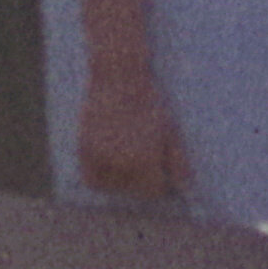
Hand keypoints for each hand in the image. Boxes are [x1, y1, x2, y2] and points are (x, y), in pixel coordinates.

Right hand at [77, 60, 187, 200]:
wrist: (118, 77)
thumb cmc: (149, 102)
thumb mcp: (171, 131)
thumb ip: (178, 162)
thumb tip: (184, 187)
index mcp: (143, 160)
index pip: (153, 191)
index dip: (162, 185)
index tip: (165, 176)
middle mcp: (118, 163)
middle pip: (133, 191)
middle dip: (143, 183)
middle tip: (149, 167)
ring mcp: (98, 157)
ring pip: (110, 187)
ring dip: (122, 183)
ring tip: (131, 167)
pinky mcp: (83, 148)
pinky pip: (91, 177)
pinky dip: (101, 177)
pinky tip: (113, 167)